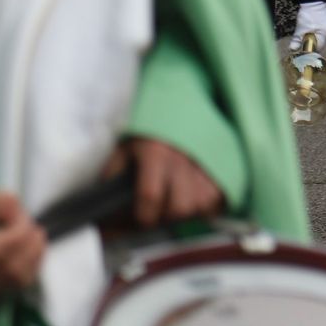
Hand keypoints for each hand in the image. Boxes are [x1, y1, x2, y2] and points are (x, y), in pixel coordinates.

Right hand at [0, 189, 46, 297]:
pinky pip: (16, 285)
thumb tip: (20, 217)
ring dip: (34, 257)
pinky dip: (31, 268)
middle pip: (8, 266)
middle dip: (30, 245)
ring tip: (35, 239)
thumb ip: (3, 202)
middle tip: (34, 229)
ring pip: (14, 279)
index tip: (23, 220)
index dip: (19, 234)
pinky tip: (32, 253)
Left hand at [102, 137, 223, 227]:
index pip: (150, 196)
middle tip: (160, 210)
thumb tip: (103, 210)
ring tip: (177, 202)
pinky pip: (218, 200)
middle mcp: (183, 159)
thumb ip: (113, 175)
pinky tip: (194, 196)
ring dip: (187, 211)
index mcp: (155, 153)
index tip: (141, 217)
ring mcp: (206, 163)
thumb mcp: (125, 148)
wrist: (181, 107)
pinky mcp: (222, 167)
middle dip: (166, 216)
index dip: (143, 215)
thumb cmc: (150, 134)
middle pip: (178, 207)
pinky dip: (206, 205)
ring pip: (200, 206)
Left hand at [291, 1, 325, 49]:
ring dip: (312, 38)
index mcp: (325, 34)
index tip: (302, 47)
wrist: (313, 1)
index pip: (318, 48)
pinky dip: (315, 34)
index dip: (309, 49)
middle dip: (310, 44)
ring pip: (320, 39)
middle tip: (303, 39)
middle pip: (319, 44)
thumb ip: (297, 40)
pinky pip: (321, 34)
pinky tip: (310, 29)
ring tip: (306, 32)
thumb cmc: (308, 14)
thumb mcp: (301, 28)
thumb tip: (292, 50)